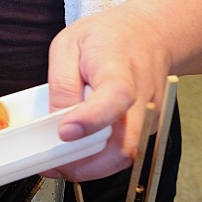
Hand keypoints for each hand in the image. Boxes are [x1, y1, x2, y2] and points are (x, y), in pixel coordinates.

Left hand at [41, 1, 171, 181]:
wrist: (150, 34)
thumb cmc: (109, 37)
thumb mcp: (69, 46)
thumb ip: (62, 85)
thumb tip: (55, 122)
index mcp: (119, 68)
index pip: (115, 97)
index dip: (91, 119)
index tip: (65, 132)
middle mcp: (142, 97)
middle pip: (123, 144)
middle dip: (84, 164)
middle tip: (52, 164)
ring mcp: (150, 116)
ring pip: (123, 156)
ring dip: (89, 167)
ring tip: (60, 159)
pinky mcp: (148, 129)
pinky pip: (122, 151)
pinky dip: (99, 158)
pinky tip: (80, 147)